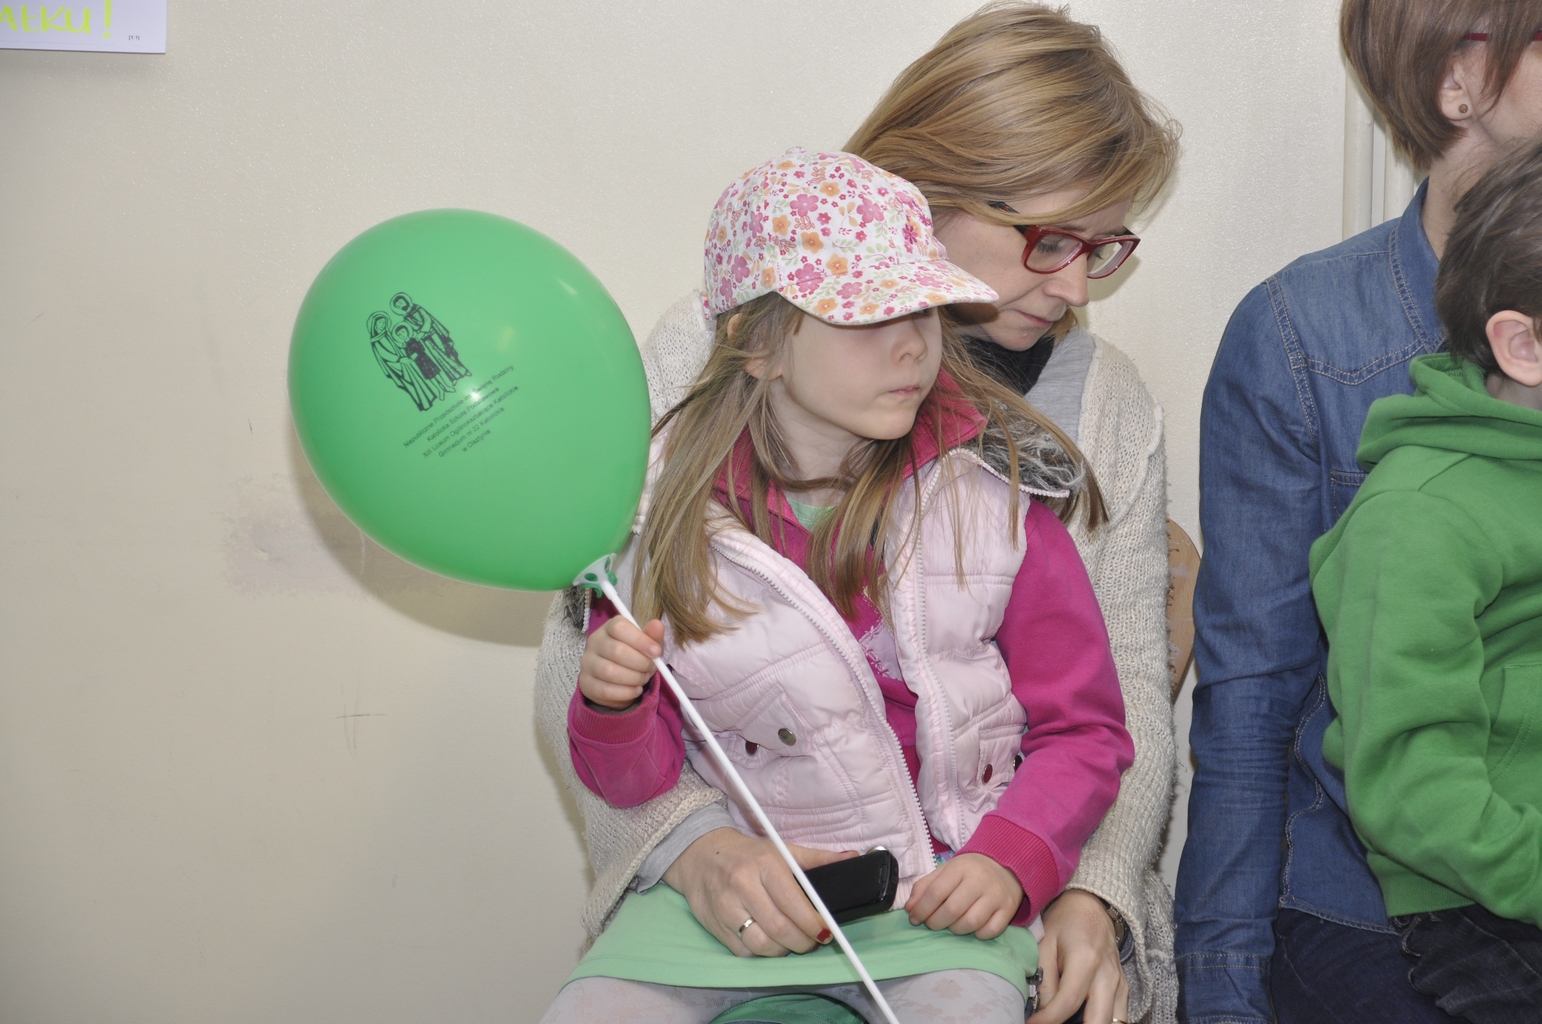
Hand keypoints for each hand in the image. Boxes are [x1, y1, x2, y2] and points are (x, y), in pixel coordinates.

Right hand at [578, 617, 664, 709]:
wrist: (616, 682)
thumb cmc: (633, 657)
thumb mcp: (646, 646)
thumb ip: (652, 636)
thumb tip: (657, 625)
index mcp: (609, 628)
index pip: (620, 628)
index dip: (640, 640)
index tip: (656, 652)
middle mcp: (594, 642)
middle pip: (616, 650)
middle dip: (640, 662)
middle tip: (650, 668)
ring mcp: (587, 663)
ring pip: (609, 672)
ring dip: (633, 678)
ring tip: (643, 679)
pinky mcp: (586, 683)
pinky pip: (605, 690)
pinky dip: (626, 692)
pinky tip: (635, 690)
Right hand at [662, 827, 854, 956]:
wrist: (700, 854)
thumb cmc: (748, 854)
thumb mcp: (782, 849)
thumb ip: (817, 859)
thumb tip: (852, 859)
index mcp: (764, 865)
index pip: (793, 902)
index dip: (813, 923)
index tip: (826, 932)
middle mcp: (743, 885)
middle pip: (779, 928)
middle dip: (802, 942)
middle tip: (812, 941)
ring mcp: (726, 907)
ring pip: (761, 944)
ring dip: (782, 950)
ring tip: (790, 942)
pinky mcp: (714, 925)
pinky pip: (743, 951)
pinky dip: (760, 952)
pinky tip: (768, 941)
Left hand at [904, 852, 1021, 939]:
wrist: (1006, 864)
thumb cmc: (970, 870)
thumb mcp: (946, 871)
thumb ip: (925, 887)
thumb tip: (910, 908)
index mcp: (960, 867)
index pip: (936, 892)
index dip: (922, 909)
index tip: (914, 918)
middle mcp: (980, 880)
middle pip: (952, 910)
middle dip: (936, 922)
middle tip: (931, 924)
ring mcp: (996, 895)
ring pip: (971, 923)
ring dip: (955, 930)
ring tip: (951, 925)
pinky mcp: (1008, 909)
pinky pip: (991, 931)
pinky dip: (978, 934)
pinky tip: (972, 928)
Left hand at [1027, 889, 1128, 1023]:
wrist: (1091, 904)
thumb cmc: (1064, 921)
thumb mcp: (1045, 942)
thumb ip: (1045, 977)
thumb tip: (1043, 1009)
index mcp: (1086, 960)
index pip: (1067, 1003)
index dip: (1047, 1020)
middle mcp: (1107, 976)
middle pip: (1099, 1021)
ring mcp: (1119, 983)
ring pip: (1113, 1022)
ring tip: (1065, 1023)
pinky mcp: (1123, 988)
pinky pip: (1117, 1015)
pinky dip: (1100, 1021)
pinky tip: (1081, 1019)